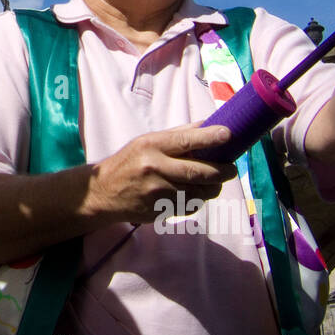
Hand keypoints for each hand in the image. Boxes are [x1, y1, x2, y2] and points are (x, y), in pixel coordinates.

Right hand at [88, 125, 236, 227]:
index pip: (186, 140)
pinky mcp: (159, 210)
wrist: (103, 193)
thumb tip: (208, 124)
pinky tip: (195, 193)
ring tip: (215, 182)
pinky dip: (199, 200)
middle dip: (222, 171)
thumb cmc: (129, 162)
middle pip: (199, 171)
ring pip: (199, 192)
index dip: (211, 138)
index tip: (229, 135)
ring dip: (213, 188)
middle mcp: (154, 168)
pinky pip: (190, 206)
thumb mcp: (146, 141)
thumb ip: (178, 134)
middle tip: (231, 169)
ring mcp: (157, 192)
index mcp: (151, 146)